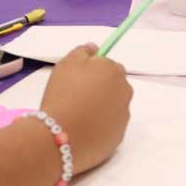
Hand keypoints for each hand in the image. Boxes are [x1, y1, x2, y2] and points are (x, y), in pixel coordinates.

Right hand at [40, 44, 132, 173]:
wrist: (60, 135)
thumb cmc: (63, 94)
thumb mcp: (66, 63)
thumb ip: (83, 51)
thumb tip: (95, 48)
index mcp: (115, 71)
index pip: (109, 66)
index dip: (93, 72)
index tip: (78, 81)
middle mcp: (125, 92)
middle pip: (114, 87)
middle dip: (100, 90)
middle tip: (77, 98)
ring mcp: (123, 117)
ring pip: (113, 108)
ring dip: (101, 108)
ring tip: (79, 116)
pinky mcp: (118, 137)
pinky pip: (109, 128)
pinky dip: (100, 127)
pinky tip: (83, 130)